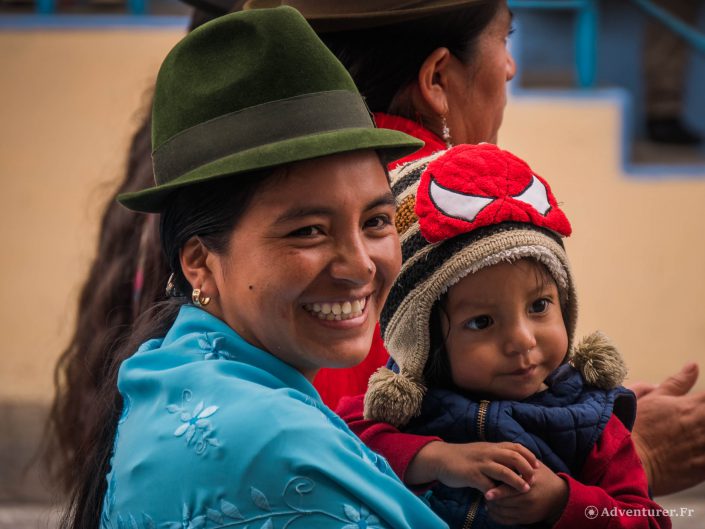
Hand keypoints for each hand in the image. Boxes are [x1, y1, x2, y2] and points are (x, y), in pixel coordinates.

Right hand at [407, 441, 536, 492]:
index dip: (529, 456)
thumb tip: (513, 462)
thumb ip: (495, 455)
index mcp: (491, 446)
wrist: (440, 458)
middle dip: (527, 469)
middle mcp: (488, 452)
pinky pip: (488, 486)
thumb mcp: (481, 451)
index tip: (537, 466)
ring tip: (525, 489)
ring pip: (504, 471)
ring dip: (517, 481)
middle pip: (514, 457)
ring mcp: (480, 464)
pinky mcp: (472, 475)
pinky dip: (497, 494)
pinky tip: (500, 499)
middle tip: (533, 480)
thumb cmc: (462, 457)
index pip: (515, 446)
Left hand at [486, 461, 567, 525]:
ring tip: (488, 500)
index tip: (486, 493)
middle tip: (485, 493)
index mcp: (530, 484)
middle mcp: (528, 500)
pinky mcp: (527, 519)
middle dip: (492, 499)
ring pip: (503, 513)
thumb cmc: (545, 478)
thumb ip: (520, 462)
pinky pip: (507, 521)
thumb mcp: (535, 467)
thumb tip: (501, 456)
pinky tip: (492, 510)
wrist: (560, 497)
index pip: (510, 490)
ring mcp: (528, 512)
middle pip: (504, 503)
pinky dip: (497, 516)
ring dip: (493, 507)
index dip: (497, 492)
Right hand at [630, 362, 704, 494]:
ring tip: (693, 433)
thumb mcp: (653, 399)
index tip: (699, 403)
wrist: (629, 460)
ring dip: (703, 431)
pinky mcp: (703, 468)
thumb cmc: (637, 427)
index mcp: (692, 405)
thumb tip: (693, 366)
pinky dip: (704, 452)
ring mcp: (704, 447)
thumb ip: (677, 382)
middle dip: (702, 414)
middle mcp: (703, 424)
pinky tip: (696, 450)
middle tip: (694, 418)